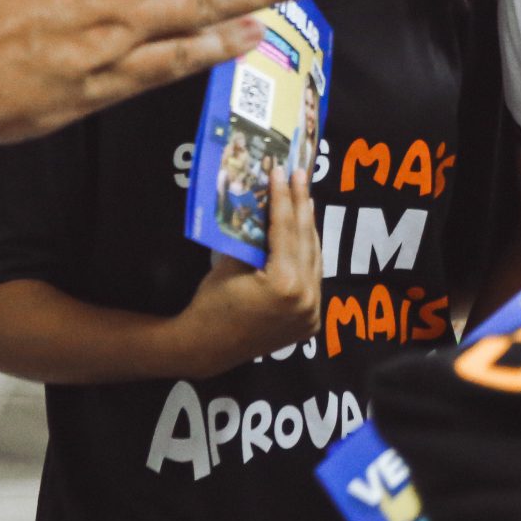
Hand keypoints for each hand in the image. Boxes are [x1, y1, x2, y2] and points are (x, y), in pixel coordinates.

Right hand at [173, 165, 323, 376]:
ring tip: (304, 199)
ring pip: (314, 260)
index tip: (282, 171)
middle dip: (300, 206)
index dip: (283, 197)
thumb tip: (264, 203)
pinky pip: (313, 280)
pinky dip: (307, 256)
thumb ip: (254, 237)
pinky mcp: (310, 322)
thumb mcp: (230, 263)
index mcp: (284, 284)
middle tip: (299, 175)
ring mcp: (311, 313)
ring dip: (308, 229)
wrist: (207, 348)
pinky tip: (304, 236)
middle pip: (304, 242)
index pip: (285, 230)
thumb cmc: (212, 303)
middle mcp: (306, 299)